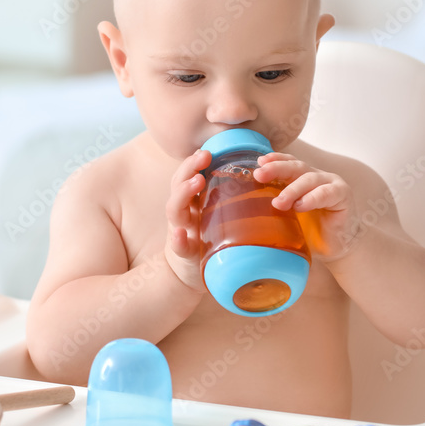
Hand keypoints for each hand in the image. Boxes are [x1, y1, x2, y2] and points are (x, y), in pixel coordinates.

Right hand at [164, 148, 211, 289]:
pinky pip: (179, 246)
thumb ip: (224, 198)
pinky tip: (182, 235)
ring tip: (197, 182)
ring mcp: (181, 232)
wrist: (188, 275)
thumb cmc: (206, 240)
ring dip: (183, 194)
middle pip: (178, 186)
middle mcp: (182, 214)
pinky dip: (179, 240)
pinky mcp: (185, 254)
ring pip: (175, 210)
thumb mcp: (213, 216)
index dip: (193, 162)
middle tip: (204, 156)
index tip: (207, 151)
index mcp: (190, 203)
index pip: (186, 176)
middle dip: (189, 169)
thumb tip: (249, 174)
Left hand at [253, 152, 360, 258]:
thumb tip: (244, 207)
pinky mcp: (342, 195)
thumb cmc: (309, 232)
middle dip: (276, 168)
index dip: (274, 159)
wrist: (335, 248)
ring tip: (279, 203)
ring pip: (309, 178)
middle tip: (260, 175)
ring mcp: (331, 184)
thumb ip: (273, 208)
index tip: (259, 162)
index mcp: (302, 178)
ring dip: (292, 189)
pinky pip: (326, 193)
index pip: (288, 163)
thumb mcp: (287, 218)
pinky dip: (312, 198)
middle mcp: (316, 177)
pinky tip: (300, 206)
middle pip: (296, 166)